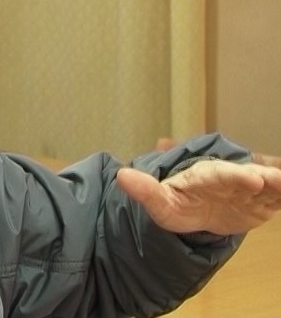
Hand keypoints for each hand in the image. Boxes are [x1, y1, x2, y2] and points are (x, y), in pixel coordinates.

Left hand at [116, 160, 280, 234]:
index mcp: (205, 175)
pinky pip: (276, 199)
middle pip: (250, 176)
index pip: (222, 174)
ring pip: (267, 187)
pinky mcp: (261, 203)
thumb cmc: (176, 204)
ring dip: (278, 187)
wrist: (193, 214)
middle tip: (277, 181)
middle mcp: (230, 179)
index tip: (253, 180)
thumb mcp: (159, 201)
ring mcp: (247, 191)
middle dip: (266, 177)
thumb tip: (122, 176)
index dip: (237, 176)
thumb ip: (144, 190)